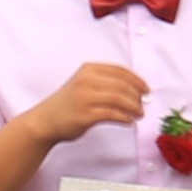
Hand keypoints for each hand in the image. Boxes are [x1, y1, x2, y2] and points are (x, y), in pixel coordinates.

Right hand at [32, 61, 149, 146]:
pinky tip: (128, 121)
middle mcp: (86, 80)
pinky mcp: (85, 115)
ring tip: (139, 114)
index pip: (121, 71)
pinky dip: (125, 118)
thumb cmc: (68, 104)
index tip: (146, 90)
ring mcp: (85, 97)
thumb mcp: (84, 84)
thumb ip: (106, 82)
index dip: (137, 80)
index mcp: (89, 69)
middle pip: (123, 85)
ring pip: (120, 99)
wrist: (45, 121)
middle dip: (137, 96)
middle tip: (143, 106)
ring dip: (134, 108)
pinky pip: (113, 114)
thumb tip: (137, 90)